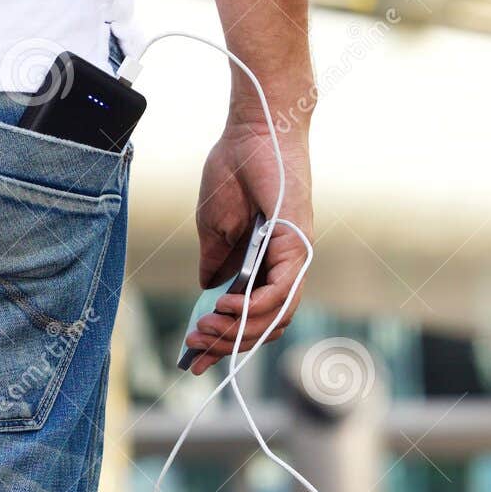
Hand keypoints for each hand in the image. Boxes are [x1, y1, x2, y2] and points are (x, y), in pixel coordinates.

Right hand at [184, 119, 312, 374]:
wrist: (252, 133)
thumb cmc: (235, 172)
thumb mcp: (214, 228)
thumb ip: (214, 262)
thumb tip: (207, 291)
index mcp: (265, 263)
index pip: (252, 315)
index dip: (225, 341)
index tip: (193, 358)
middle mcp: (286, 266)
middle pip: (265, 324)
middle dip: (227, 343)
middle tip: (193, 345)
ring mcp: (294, 259)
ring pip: (274, 316)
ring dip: (238, 331)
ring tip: (204, 329)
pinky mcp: (297, 246)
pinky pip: (280, 293)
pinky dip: (253, 308)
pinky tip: (225, 308)